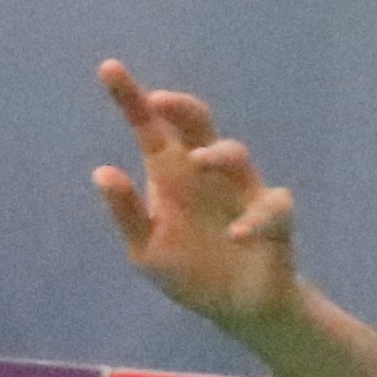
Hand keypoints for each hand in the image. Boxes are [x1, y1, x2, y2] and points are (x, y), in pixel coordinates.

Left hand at [90, 59, 302, 332]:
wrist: (237, 308)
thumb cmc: (189, 269)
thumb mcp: (145, 248)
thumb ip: (127, 212)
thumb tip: (102, 171)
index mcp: (172, 174)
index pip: (151, 129)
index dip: (131, 100)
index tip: (108, 68)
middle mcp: (207, 174)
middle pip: (198, 126)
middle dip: (181, 108)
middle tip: (157, 101)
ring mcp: (243, 193)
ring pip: (237, 156)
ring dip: (218, 155)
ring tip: (197, 161)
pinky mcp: (274, 221)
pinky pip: (272, 209)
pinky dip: (255, 220)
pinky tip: (236, 235)